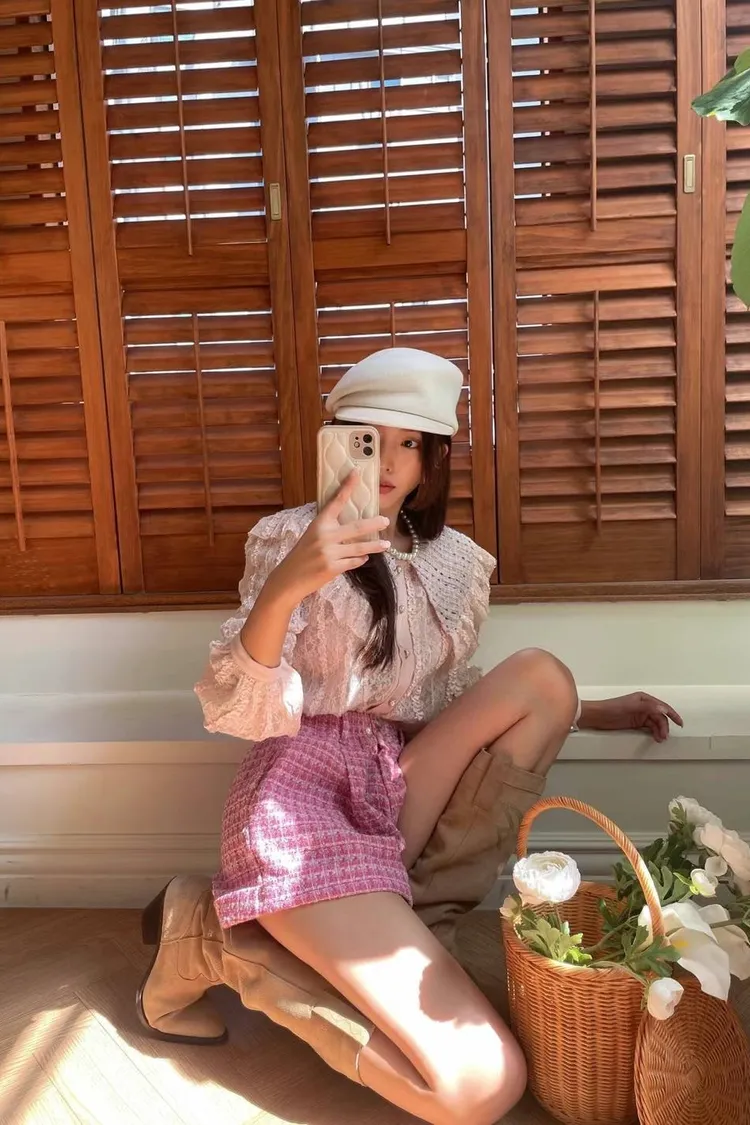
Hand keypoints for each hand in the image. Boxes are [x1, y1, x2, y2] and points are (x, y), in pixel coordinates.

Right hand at [273, 473, 389, 601]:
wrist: (289, 578)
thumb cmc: (302, 555)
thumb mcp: (312, 535)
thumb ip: (329, 528)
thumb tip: (351, 524)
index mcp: (319, 523)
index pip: (336, 501)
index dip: (347, 486)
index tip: (357, 473)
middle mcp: (325, 536)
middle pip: (356, 527)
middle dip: (374, 524)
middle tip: (386, 521)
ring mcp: (329, 553)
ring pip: (360, 548)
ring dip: (374, 546)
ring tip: (386, 545)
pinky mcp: (333, 568)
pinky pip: (353, 562)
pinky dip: (360, 560)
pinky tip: (364, 558)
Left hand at [579, 693, 683, 743]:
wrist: (598, 716)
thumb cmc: (613, 708)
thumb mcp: (631, 706)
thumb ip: (648, 707)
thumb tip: (663, 708)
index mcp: (644, 699)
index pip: (662, 706)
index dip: (672, 714)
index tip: (680, 723)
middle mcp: (644, 706)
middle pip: (659, 717)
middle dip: (664, 726)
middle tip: (664, 737)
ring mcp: (640, 715)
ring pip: (655, 723)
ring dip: (659, 731)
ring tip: (660, 739)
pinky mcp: (635, 723)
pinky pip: (649, 728)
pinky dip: (653, 732)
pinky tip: (655, 738)